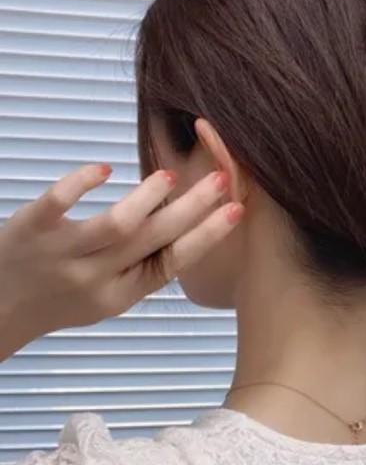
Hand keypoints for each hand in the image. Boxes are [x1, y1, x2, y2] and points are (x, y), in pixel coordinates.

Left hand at [0, 163, 243, 359]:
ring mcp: (61, 255)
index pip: (173, 264)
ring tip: (170, 176)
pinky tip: (104, 167)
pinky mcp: (29, 231)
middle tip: (219, 178)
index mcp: (120, 294)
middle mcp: (95, 277)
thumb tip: (186, 226)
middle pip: (153, 240)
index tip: (236, 210)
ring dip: (148, 196)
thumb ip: (144, 267)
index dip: (207, 236)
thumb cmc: (61, 298)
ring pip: (116, 225)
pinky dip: (82, 183)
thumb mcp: (108, 296)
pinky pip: (58, 205)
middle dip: (193, 208)